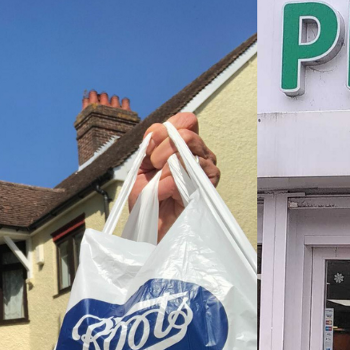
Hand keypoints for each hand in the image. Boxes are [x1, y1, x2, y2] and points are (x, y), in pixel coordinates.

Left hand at [126, 112, 219, 236]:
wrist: (152, 229)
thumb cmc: (148, 200)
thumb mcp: (141, 168)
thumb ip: (149, 147)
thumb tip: (159, 131)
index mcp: (183, 146)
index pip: (186, 120)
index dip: (166, 128)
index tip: (151, 147)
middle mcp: (198, 154)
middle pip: (187, 132)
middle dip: (163, 146)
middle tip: (154, 165)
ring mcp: (206, 168)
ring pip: (189, 149)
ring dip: (167, 164)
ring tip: (159, 181)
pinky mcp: (209, 185)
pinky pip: (191, 170)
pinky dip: (172, 180)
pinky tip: (166, 191)